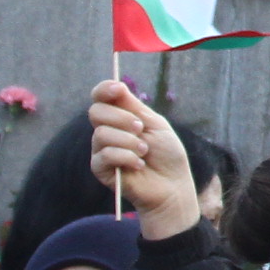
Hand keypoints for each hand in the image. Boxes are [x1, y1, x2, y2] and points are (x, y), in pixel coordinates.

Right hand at [89, 80, 200, 237]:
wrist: (172, 185)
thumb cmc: (167, 154)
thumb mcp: (154, 124)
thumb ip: (134, 106)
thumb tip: (116, 85)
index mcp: (119, 116)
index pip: (101, 97)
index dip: (104, 89)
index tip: (117, 89)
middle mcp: (107, 130)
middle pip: (96, 112)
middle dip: (122, 118)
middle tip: (141, 129)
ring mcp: (101, 149)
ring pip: (101, 134)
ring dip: (128, 141)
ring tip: (144, 151)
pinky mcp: (100, 169)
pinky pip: (104, 155)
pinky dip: (126, 157)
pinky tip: (139, 165)